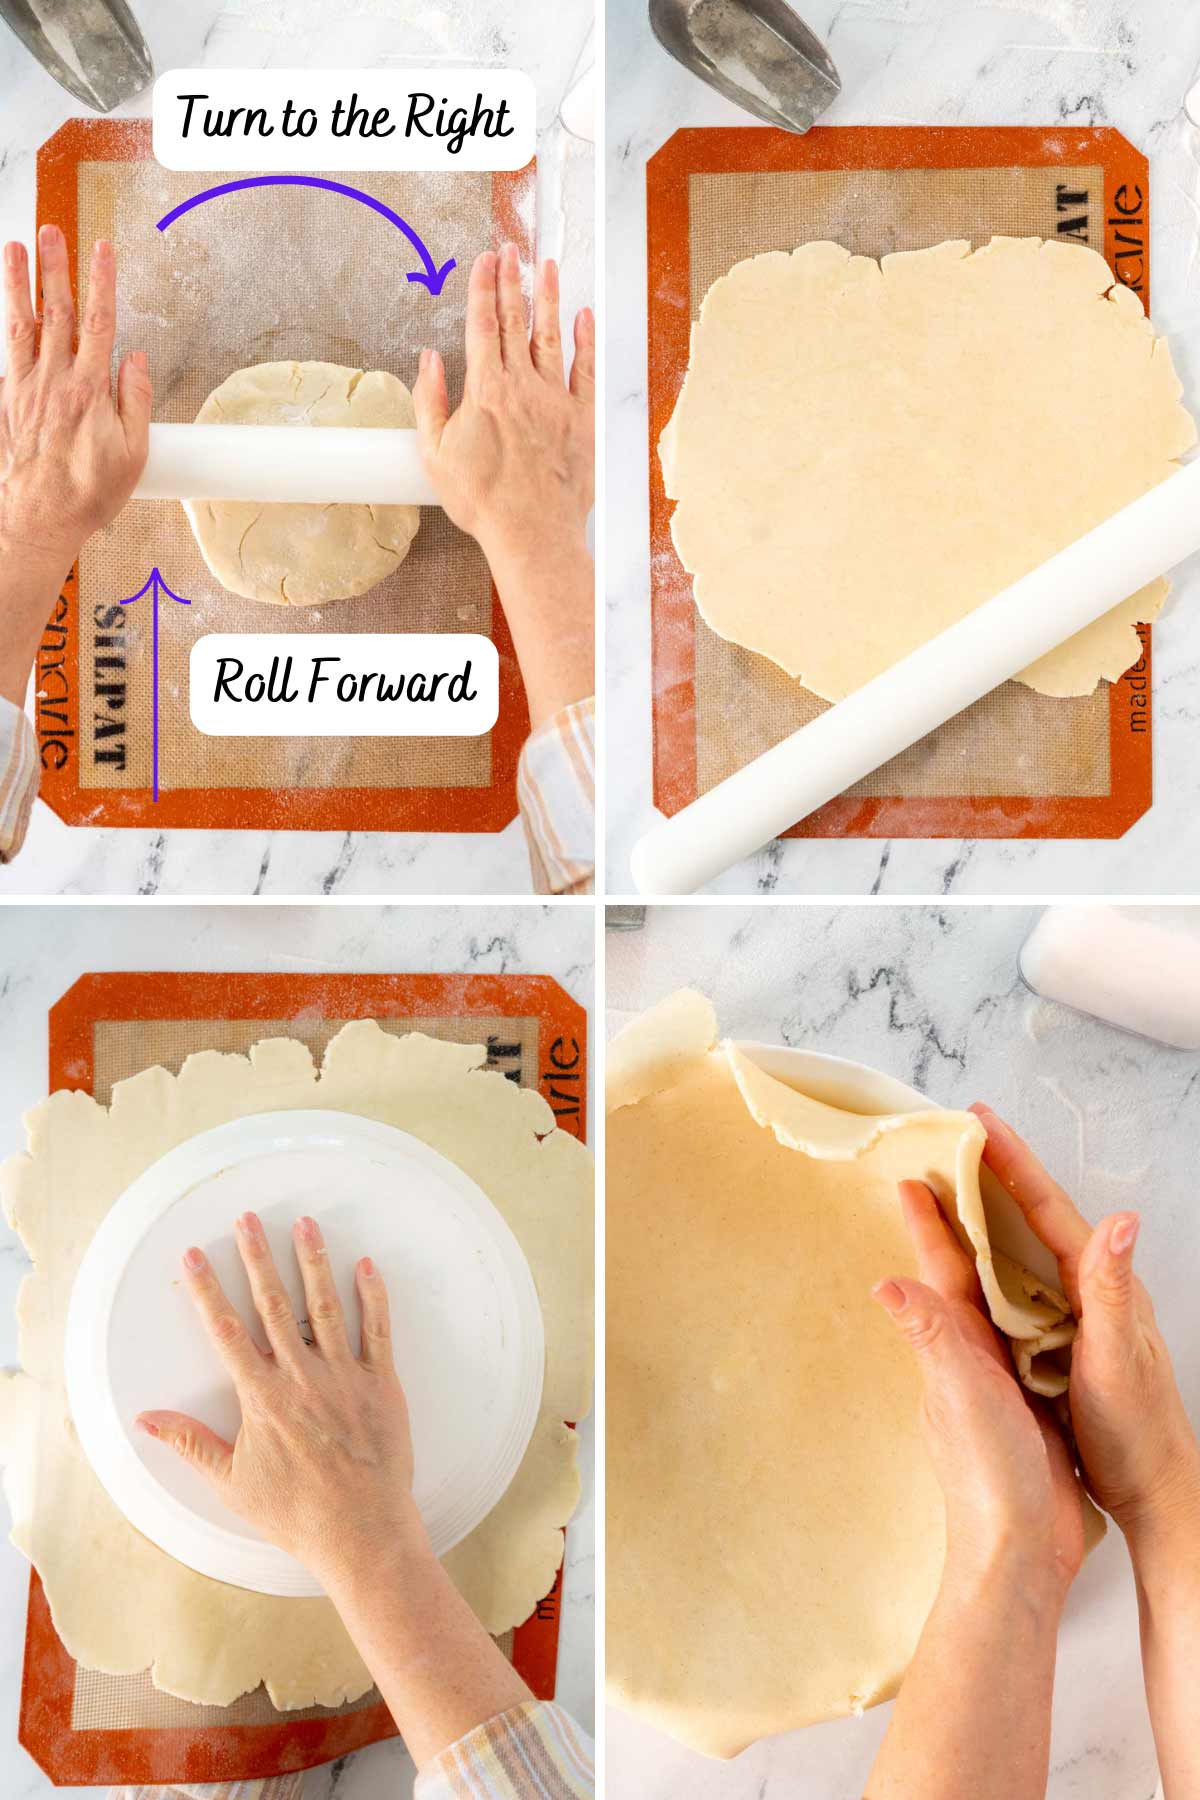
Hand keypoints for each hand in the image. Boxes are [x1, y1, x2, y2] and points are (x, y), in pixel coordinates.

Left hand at [1, 228, 150, 565]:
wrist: (37, 517)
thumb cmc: (88, 492)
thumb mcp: (132, 453)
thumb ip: (135, 401)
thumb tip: (137, 361)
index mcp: (90, 388)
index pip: (98, 320)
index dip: (100, 280)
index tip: (101, 248)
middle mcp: (54, 379)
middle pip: (55, 310)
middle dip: (54, 266)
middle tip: (51, 230)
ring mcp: (25, 387)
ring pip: (22, 322)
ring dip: (19, 282)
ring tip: (16, 248)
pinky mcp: (7, 400)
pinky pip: (6, 352)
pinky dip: (8, 325)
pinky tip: (9, 311)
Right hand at [137, 1212, 422, 1585]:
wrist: (360, 1530)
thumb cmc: (294, 1512)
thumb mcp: (231, 1484)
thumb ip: (190, 1444)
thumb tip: (146, 1420)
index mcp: (263, 1397)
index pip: (227, 1331)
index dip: (207, 1290)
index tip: (194, 1256)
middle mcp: (302, 1376)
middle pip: (275, 1304)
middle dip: (258, 1258)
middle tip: (248, 1219)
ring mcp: (345, 1376)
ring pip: (326, 1306)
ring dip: (313, 1261)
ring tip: (305, 1223)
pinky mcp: (382, 1383)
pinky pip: (378, 1330)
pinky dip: (373, 1295)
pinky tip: (366, 1264)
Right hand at [413, 244, 593, 566]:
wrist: (531, 534)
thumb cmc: (483, 502)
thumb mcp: (436, 454)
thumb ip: (430, 400)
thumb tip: (429, 359)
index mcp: (486, 390)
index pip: (482, 324)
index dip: (482, 287)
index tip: (484, 261)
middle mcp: (523, 386)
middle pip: (517, 320)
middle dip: (512, 280)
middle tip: (512, 250)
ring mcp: (557, 400)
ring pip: (552, 336)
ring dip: (549, 298)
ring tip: (547, 267)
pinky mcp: (584, 419)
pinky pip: (587, 370)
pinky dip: (586, 341)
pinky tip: (584, 317)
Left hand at [875, 1181, 1085, 1594]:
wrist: (1020, 1549)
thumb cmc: (985, 1474)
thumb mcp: (959, 1394)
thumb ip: (931, 1337)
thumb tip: (884, 1282)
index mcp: (955, 1346)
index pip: (941, 1270)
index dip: (930, 1224)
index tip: (913, 1177)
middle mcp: (972, 1358)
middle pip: (967, 1280)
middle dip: (962, 1232)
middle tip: (959, 1181)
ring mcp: (1001, 1383)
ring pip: (998, 1309)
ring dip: (995, 1268)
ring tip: (997, 1227)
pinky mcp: (1032, 1406)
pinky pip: (1030, 1344)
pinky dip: (1033, 1314)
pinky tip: (1044, 1306)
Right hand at [970, 1103, 1199, 1544]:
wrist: (1154, 1487)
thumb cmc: (1136, 1428)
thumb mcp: (1117, 1357)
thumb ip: (1110, 1289)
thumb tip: (1121, 1219)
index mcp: (1100, 1281)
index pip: (1047, 1206)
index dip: (1012, 1162)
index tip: (977, 1121)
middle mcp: (1089, 1286)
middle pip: (1034, 1213)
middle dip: (996, 1169)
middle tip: (955, 1133)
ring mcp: (1075, 1310)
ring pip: (1024, 1244)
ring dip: (990, 1207)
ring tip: (953, 1177)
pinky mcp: (1061, 1336)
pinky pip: (1019, 1281)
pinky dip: (991, 1255)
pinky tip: (970, 1256)